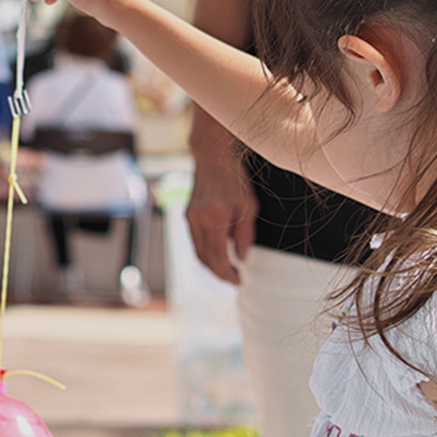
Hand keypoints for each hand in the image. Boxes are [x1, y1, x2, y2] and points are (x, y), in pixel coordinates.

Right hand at [186, 118, 255, 285]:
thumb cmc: (234, 179)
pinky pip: (195, 240)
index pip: (218, 256)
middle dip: (219, 273)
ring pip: (197, 251)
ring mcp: (189, 217)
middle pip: (204, 257)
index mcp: (215, 217)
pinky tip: (218, 254)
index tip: (238, 280)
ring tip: (227, 270)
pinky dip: (206, 252)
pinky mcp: (187, 214)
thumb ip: (245, 233)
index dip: (227, 273)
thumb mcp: (249, 205)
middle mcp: (198, 219)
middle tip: (234, 279)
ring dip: (211, 265)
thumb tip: (241, 257)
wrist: (212, 156)